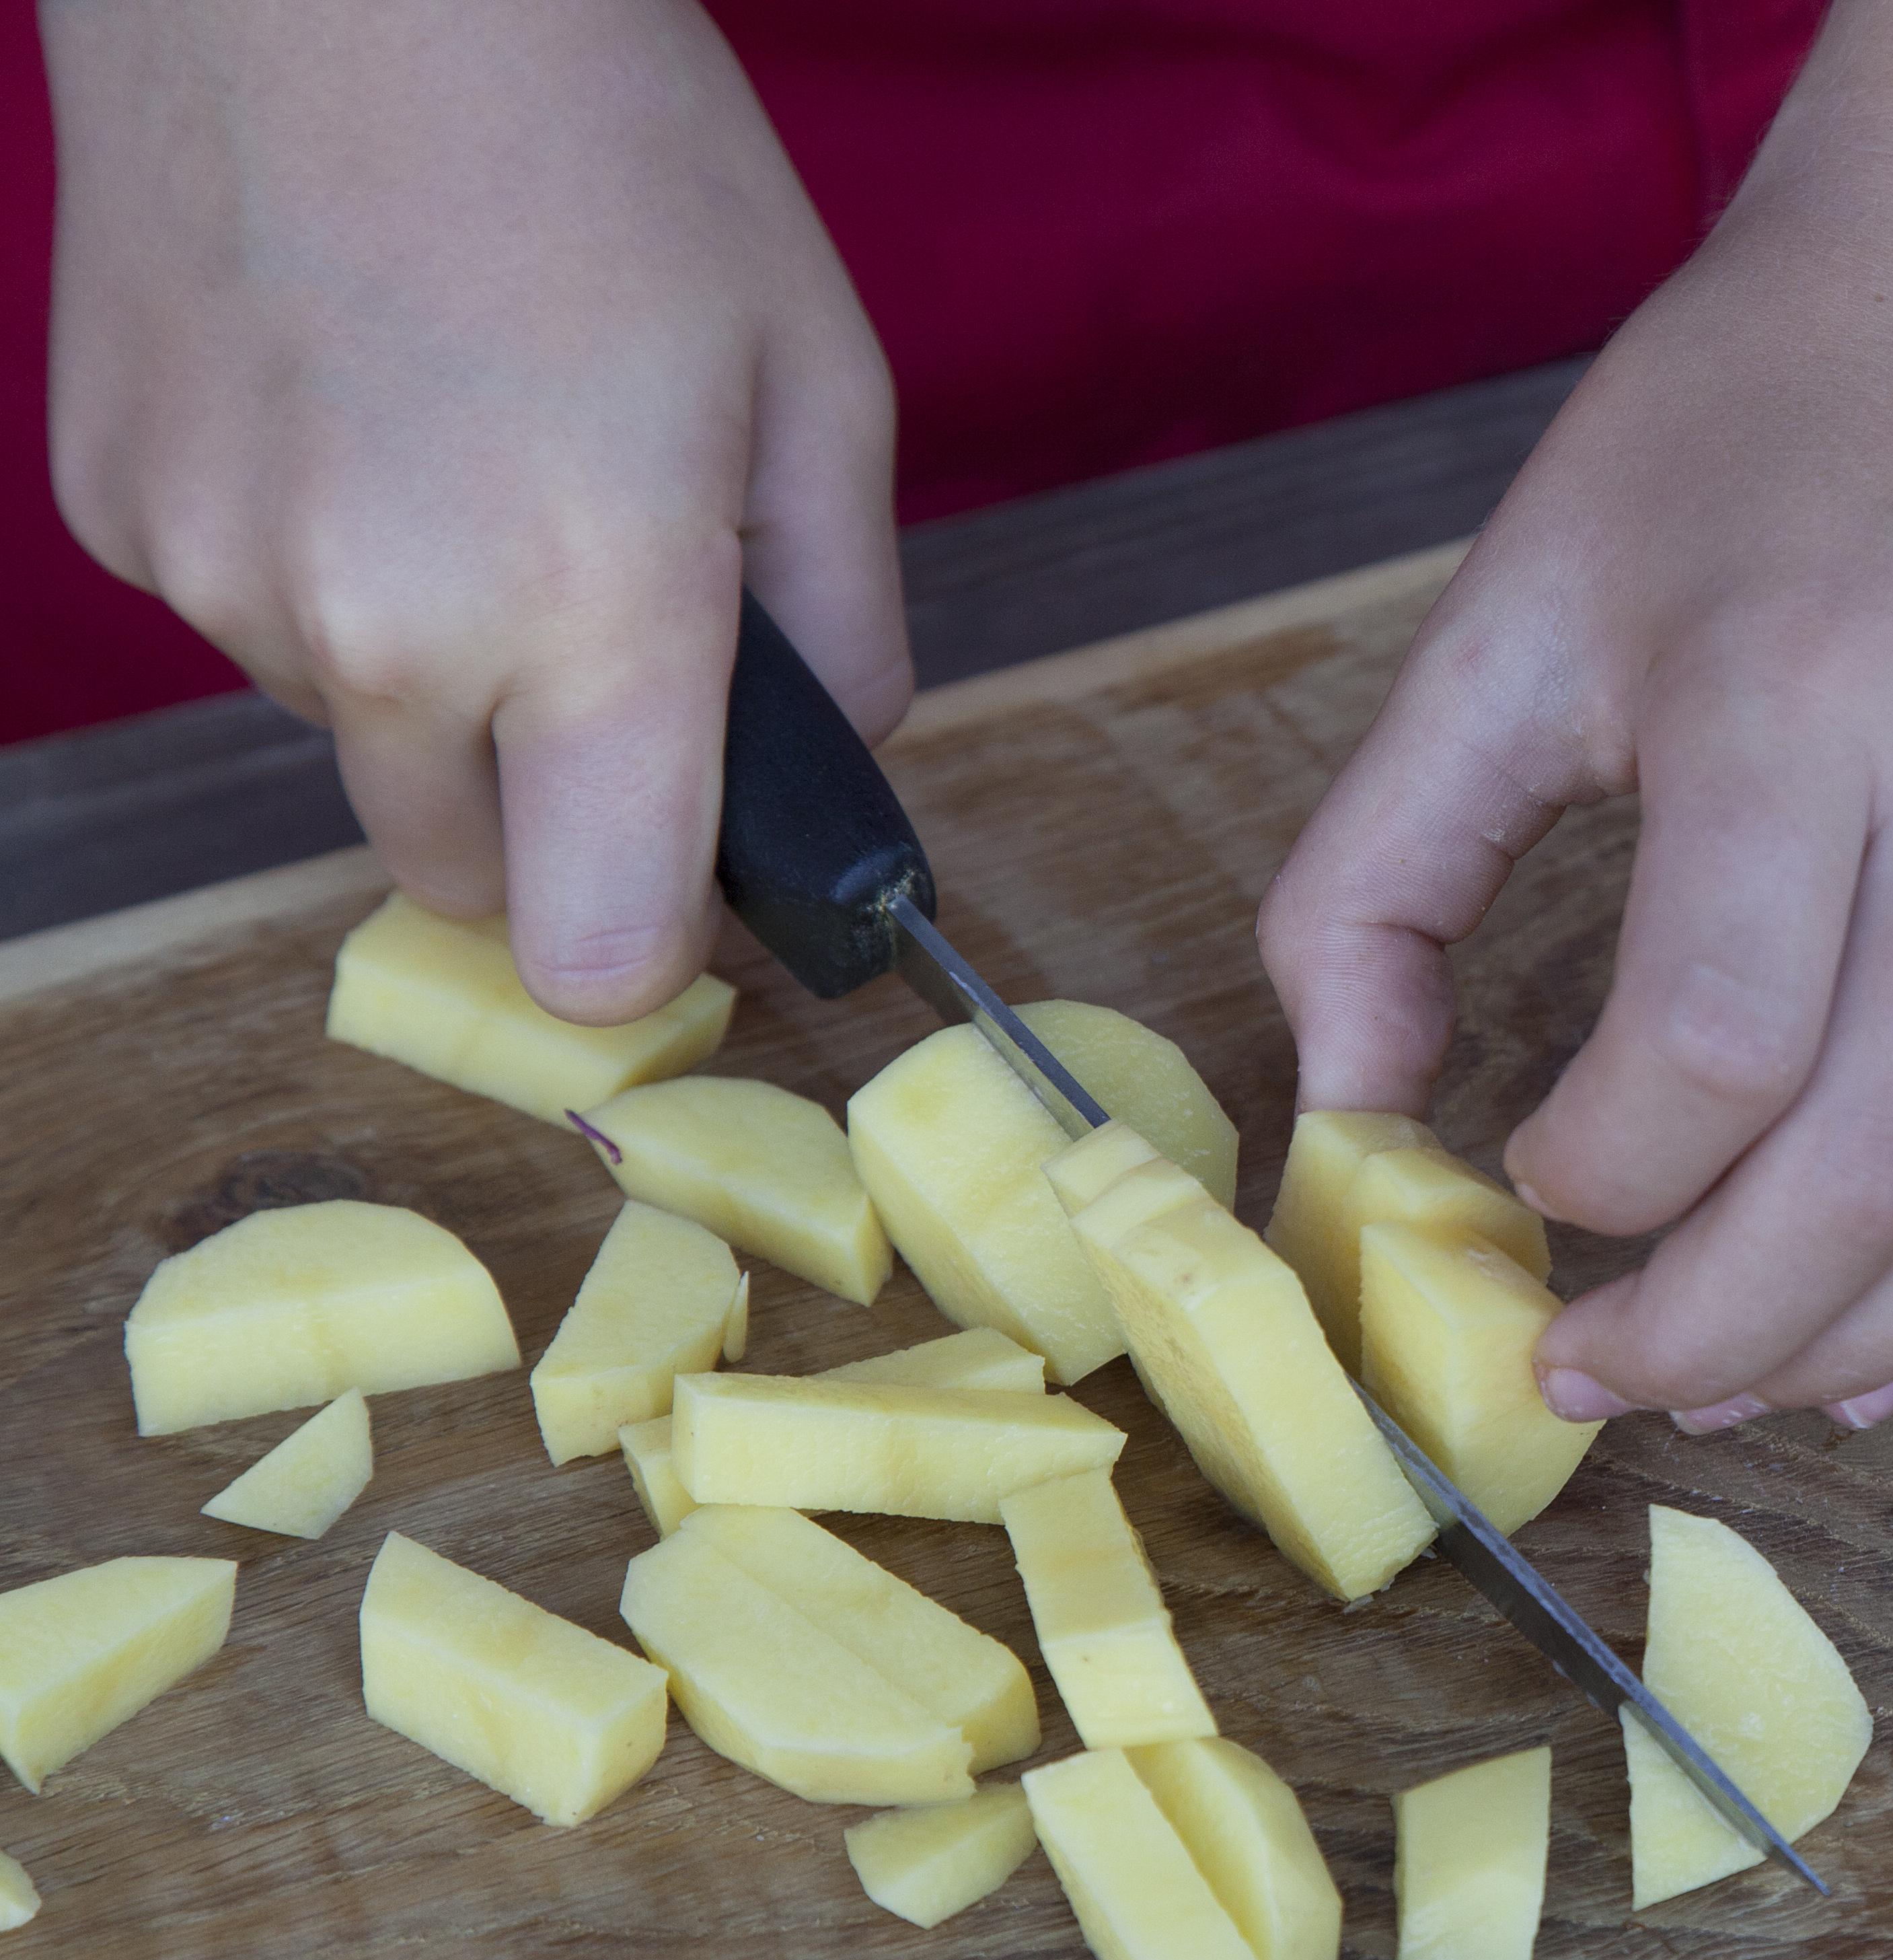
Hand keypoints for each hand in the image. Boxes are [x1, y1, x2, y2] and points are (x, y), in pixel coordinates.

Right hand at [42, 0, 905, 1020]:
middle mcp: (381, 626)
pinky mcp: (113, 507)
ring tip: (465, 460)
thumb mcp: (817, 385)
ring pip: (353, 740)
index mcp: (589, 611)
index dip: (653, 945)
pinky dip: (308, 568)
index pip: (598, 949)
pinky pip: (246, 623)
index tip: (682, 893)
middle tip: (594, 631)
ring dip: (421, 671)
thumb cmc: (610, 143)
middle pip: (466, 874)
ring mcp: (221, 571)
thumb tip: (831, 764)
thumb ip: (847, 630)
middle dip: (541, 806)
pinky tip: (352, 407)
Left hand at [1261, 0, 1892, 1429]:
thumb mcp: (1514, 607)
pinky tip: (1885, 1349)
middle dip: (1712, 1328)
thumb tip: (1345, 1113)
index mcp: (1804, 700)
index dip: (1599, 1173)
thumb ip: (1379, 868)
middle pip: (1880, 1167)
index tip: (1523, 1174)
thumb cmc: (1751, 432)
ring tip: (1726, 1390)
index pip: (1715, 1046)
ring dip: (1859, 1346)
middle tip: (1590, 1377)